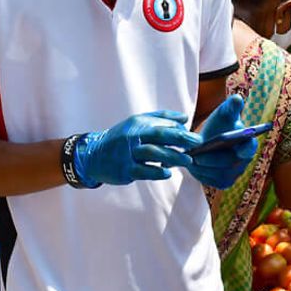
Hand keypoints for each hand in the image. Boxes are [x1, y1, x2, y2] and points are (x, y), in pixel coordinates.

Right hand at [73, 110, 199, 185]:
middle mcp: (133, 136)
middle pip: (160, 135)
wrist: (94, 156)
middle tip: (197, 143)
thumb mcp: (137, 123)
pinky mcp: (125, 169)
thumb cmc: (121, 138)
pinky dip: (157, 171)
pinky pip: (143, 170)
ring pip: (153, 153)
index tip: (194, 136)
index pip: (162, 124)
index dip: (180, 130)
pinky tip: (168, 173)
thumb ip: (161, 118)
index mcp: (137, 124)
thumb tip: (184, 118)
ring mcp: (128, 153)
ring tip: (187, 160)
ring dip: (173, 156)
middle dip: (181, 139)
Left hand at [185, 94, 257, 188]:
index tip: (238, 149)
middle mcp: (244, 161)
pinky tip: (193, 165)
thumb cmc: (219, 126)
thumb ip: (231, 106)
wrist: (208, 141)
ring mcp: (234, 174)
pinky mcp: (222, 183)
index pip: (250, 148)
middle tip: (197, 155)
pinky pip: (211, 181)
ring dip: (204, 166)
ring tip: (192, 158)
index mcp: (248, 143)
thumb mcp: (224, 114)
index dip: (246, 149)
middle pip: (230, 163)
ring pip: (218, 173)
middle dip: (213, 159)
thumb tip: (237, 98)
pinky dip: (200, 173)